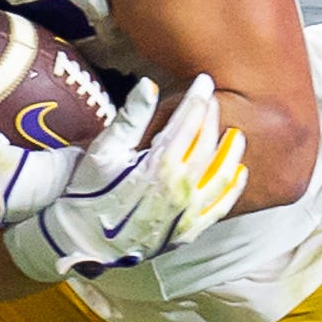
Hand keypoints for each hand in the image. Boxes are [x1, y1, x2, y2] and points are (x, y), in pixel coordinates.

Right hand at [6, 76, 247, 279]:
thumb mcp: (104, 150)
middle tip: (211, 100)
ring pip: (222, 175)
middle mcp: (179, 188)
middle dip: (211, 118)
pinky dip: (233, 188)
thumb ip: (131, 117)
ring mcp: (187, 212)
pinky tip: (239, 173)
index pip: (188, 123)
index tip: (204, 82)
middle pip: (207, 145)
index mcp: (159, 165)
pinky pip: (220, 207)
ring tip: (235, 134)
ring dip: (231, 152)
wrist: (82, 240)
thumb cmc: (89, 192)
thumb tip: (149, 85)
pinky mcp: (188, 231)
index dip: (197, 98)